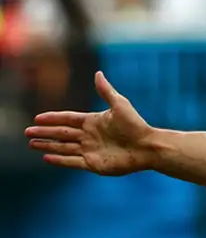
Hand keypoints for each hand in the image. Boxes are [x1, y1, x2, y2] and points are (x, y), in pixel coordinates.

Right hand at [26, 72, 154, 175]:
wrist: (147, 146)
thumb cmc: (135, 125)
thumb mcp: (119, 105)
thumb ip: (106, 91)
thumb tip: (98, 73)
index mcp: (94, 121)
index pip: (68, 119)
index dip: (53, 118)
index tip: (37, 118)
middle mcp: (89, 136)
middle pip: (61, 133)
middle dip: (44, 132)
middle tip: (27, 132)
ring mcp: (90, 150)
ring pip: (63, 147)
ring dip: (47, 146)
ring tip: (32, 144)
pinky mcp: (93, 164)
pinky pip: (71, 161)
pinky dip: (59, 160)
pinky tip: (46, 158)